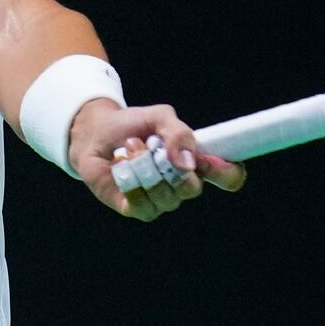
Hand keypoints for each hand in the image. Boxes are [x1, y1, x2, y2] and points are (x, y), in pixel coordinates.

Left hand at [69, 101, 246, 221]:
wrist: (95, 133)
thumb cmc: (132, 125)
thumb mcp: (159, 117)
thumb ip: (179, 133)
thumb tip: (188, 163)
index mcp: (195, 162)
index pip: (229, 177)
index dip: (228, 173)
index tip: (208, 161)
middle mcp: (181, 184)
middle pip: (192, 190)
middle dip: (170, 166)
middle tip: (150, 145)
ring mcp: (160, 199)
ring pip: (165, 197)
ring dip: (144, 169)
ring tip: (129, 148)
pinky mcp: (136, 208)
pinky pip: (142, 205)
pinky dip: (129, 183)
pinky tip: (120, 167)